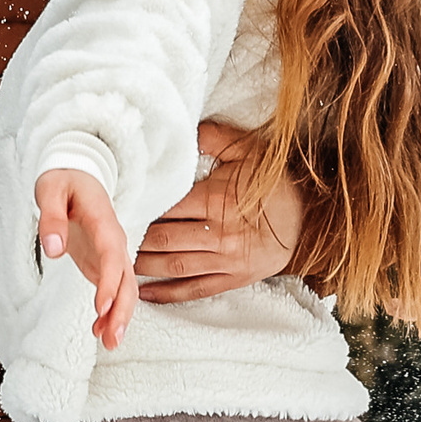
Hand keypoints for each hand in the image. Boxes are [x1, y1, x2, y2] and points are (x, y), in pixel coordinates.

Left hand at [35, 168, 135, 349]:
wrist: (78, 173)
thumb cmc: (63, 180)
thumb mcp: (49, 189)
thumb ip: (50, 217)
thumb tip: (53, 249)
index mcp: (104, 221)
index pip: (112, 254)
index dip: (109, 282)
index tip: (101, 307)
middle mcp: (114, 240)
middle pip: (127, 279)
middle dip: (121, 309)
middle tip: (110, 338)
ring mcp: (112, 253)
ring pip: (126, 288)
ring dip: (120, 316)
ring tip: (108, 343)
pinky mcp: (104, 262)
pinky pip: (114, 289)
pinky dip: (110, 311)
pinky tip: (99, 331)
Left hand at [133, 120, 301, 302]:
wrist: (313, 216)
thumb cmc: (277, 181)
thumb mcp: (248, 150)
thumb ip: (212, 137)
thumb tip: (182, 127)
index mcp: (218, 200)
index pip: (167, 207)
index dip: (140, 208)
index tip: (116, 207)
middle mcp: (219, 234)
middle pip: (163, 240)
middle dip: (133, 240)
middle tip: (107, 238)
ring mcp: (226, 261)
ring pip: (173, 267)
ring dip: (142, 267)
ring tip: (116, 264)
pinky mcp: (233, 279)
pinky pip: (194, 290)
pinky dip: (166, 294)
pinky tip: (143, 292)